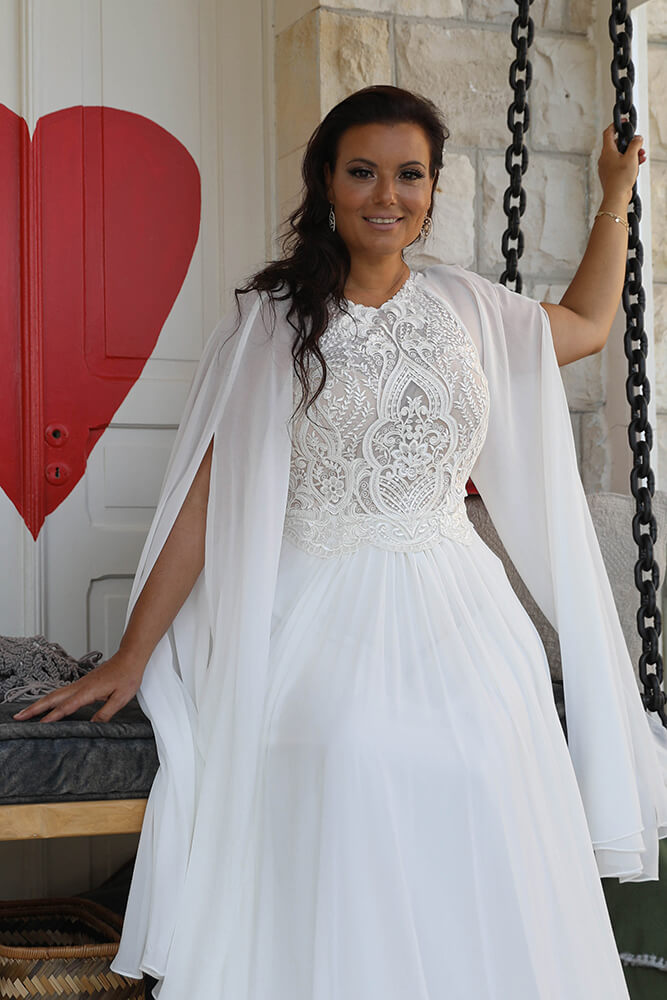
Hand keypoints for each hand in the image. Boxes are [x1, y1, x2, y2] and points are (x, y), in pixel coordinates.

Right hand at [10, 650, 145, 723]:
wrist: (130, 658)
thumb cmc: (127, 676)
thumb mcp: (121, 698)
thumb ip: (105, 713)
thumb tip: (93, 726)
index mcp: (88, 691)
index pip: (67, 706)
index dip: (53, 716)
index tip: (41, 724)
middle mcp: (81, 686)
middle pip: (53, 698)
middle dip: (35, 708)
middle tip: (20, 717)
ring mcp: (80, 683)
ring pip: (55, 694)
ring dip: (40, 703)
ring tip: (27, 713)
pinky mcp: (82, 682)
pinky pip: (61, 692)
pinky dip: (50, 699)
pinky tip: (47, 704)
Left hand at [598, 122, 645, 203]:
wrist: (616, 197)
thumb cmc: (620, 179)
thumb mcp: (631, 157)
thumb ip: (635, 144)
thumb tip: (637, 138)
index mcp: (607, 151)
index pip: (608, 133)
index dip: (616, 125)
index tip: (624, 123)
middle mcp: (604, 158)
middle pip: (617, 144)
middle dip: (629, 143)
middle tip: (638, 144)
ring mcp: (607, 167)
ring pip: (620, 154)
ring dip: (631, 153)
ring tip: (641, 156)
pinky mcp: (611, 174)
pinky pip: (620, 163)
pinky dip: (628, 161)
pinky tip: (637, 164)